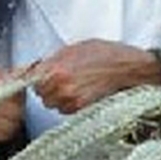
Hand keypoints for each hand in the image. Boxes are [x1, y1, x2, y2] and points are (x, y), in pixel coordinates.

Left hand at [33, 39, 160, 113]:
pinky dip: (72, 104)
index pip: (32, 80)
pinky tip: (84, 93)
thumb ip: (52, 60)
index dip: (40, 77)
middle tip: (65, 79)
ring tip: (78, 86)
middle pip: (42, 94)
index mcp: (56, 68)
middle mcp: (61, 86)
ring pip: (54, 104)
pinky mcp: (82, 109)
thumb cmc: (106, 55)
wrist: (129, 68)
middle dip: (50, 88)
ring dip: (61, 98)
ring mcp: (71, 100)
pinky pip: (67, 110)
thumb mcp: (74, 49)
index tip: (45, 76)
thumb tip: (36, 68)